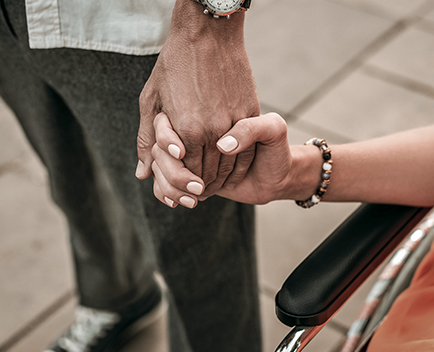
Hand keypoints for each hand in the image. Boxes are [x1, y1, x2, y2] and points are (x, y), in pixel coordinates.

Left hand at [136, 0, 258, 197]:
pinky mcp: (250, 114)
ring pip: (229, 165)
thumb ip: (146, 141)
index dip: (184, 186)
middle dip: (201, 187)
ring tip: (215, 183)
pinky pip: (245, 149)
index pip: (186, 173)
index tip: (184, 193)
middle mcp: (211, 131)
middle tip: (198, 193)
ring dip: (221, 178)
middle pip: (208, 173)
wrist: (208, 36)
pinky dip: (238, 162)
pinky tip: (230, 164)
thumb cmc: (174, 65)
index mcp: (185, 130)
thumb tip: (142, 173)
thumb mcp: (151, 101)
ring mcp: (233, 123)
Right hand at [151, 112, 294, 205]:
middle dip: (173, 172)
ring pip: (160, 168)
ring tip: (196, 198)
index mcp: (210, 115)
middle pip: (163, 150)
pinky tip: (186, 201)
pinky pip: (164, 183)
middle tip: (198, 188)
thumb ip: (252, 130)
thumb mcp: (273, 131)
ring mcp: (187, 154)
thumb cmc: (277, 150)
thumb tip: (222, 146)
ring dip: (172, 186)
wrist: (277, 176)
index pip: (172, 122)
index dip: (168, 138)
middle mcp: (193, 132)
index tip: (180, 152)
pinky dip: (169, 193)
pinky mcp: (188, 173)